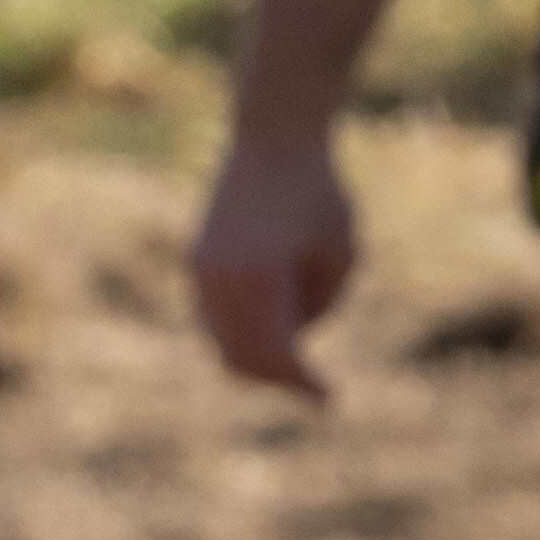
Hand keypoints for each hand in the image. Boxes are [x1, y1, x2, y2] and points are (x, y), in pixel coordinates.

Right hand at [191, 128, 364, 396]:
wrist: (273, 140)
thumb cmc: (320, 194)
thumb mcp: (342, 253)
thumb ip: (321, 303)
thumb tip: (295, 339)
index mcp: (261, 279)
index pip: (277, 353)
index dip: (302, 382)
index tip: (327, 398)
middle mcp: (221, 280)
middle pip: (241, 357)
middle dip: (278, 378)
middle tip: (313, 387)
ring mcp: (202, 270)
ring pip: (221, 340)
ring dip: (256, 357)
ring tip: (297, 361)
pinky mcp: (197, 260)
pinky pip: (213, 316)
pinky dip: (239, 332)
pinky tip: (274, 328)